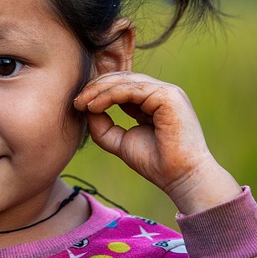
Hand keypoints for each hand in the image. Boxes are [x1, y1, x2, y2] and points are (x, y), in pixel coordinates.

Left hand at [74, 71, 240, 213]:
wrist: (180, 178)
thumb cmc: (155, 163)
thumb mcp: (121, 141)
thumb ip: (103, 126)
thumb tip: (86, 109)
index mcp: (153, 101)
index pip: (121, 86)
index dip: (98, 91)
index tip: (78, 104)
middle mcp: (161, 92)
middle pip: (122, 79)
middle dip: (95, 87)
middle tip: (76, 101)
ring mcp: (167, 92)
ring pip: (125, 81)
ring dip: (99, 90)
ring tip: (81, 103)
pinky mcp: (168, 96)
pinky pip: (131, 89)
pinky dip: (109, 96)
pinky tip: (93, 106)